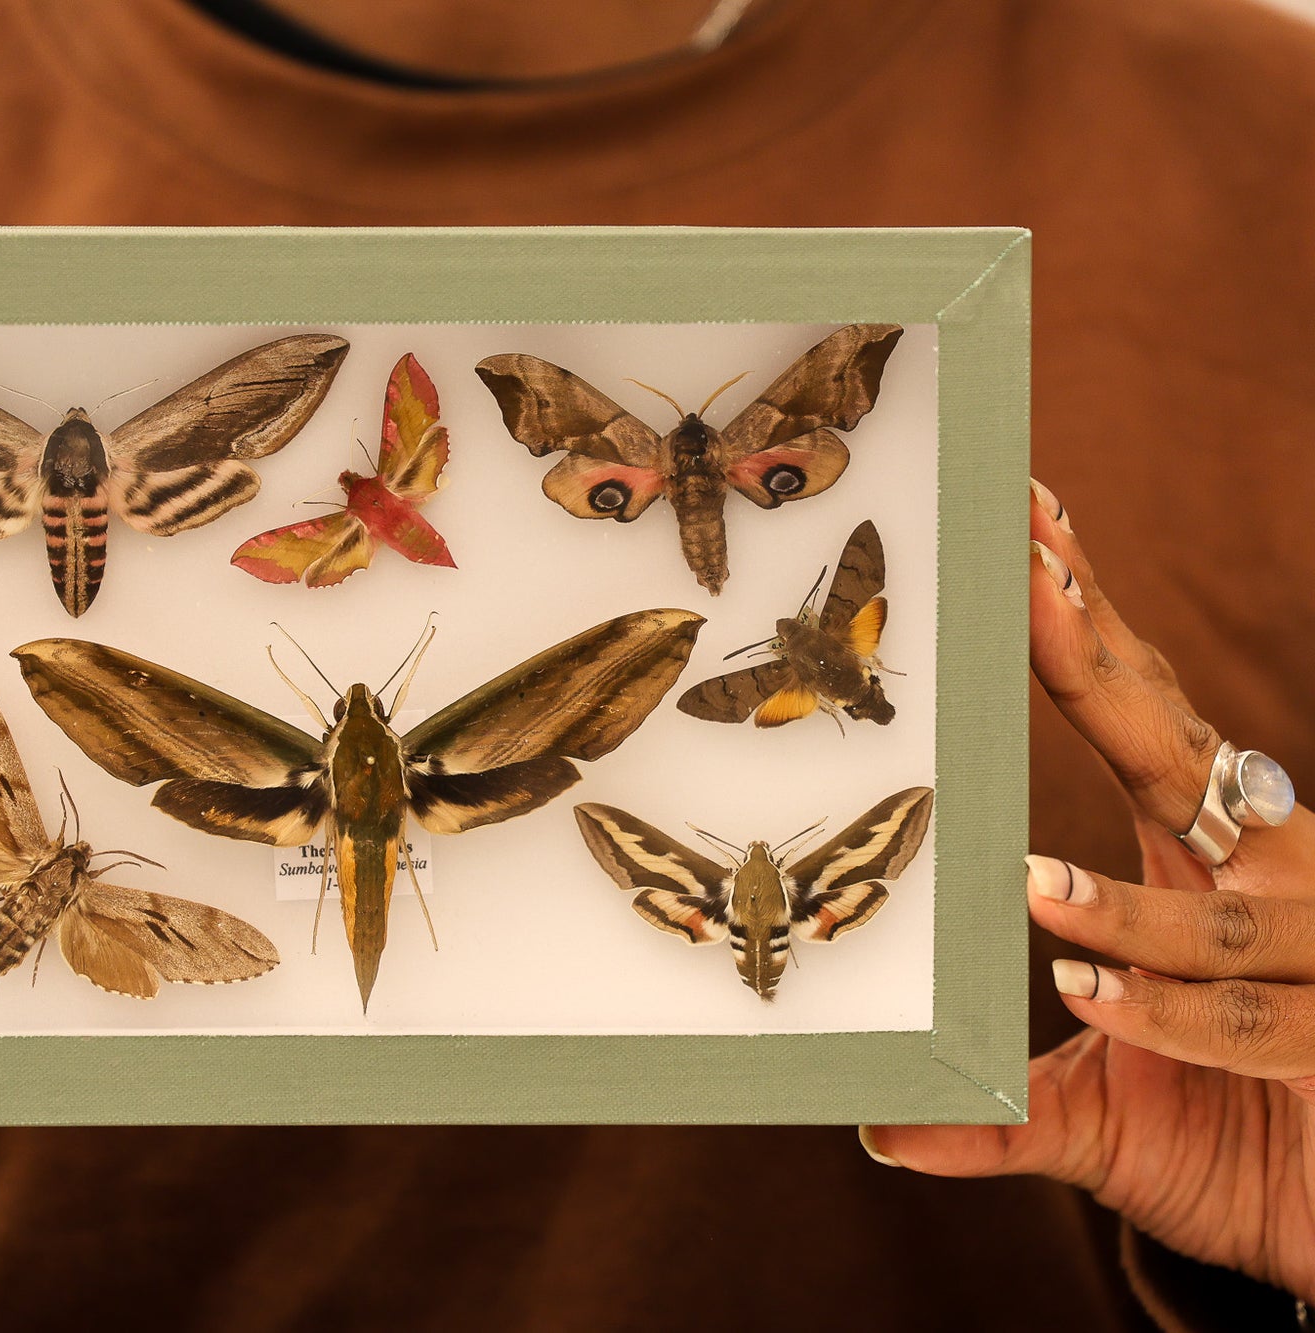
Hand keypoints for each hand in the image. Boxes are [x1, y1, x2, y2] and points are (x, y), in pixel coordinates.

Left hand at [864, 481, 1314, 1300]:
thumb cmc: (1238, 1146)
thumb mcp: (1097, 1121)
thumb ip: (995, 1112)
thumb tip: (876, 1127)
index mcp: (1203, 853)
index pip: (1139, 717)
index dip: (1087, 624)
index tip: (1027, 527)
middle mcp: (1271, 876)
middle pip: (1183, 749)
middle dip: (1104, 658)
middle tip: (1028, 568)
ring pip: (1224, 915)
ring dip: (1128, 903)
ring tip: (1028, 888)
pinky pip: (1254, 1019)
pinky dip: (1171, 1011)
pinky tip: (1092, 993)